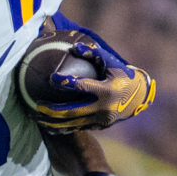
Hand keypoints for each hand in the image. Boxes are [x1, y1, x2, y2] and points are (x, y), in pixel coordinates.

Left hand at [29, 45, 157, 131]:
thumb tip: (75, 47)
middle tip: (37, 105)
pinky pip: (78, 129)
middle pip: (72, 111)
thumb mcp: (112, 62)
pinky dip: (63, 128)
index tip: (51, 78)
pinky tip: (49, 125)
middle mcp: (103, 108)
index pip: (82, 86)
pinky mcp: (100, 127)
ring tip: (37, 118)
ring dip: (53, 122)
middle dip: (52, 110)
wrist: (140, 98)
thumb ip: (94, 53)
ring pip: (72, 124)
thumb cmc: (122, 75)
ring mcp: (101, 120)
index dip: (66, 82)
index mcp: (107, 90)